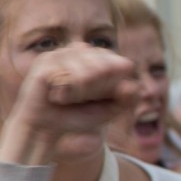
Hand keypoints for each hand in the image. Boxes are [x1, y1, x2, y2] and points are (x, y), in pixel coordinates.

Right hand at [0, 45, 137, 165]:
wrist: (46, 129)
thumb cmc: (77, 115)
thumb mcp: (108, 109)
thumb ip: (125, 99)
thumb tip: (135, 86)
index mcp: (92, 57)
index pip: (113, 60)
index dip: (114, 78)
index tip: (106, 96)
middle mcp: (75, 50)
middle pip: (102, 62)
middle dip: (100, 85)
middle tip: (85, 99)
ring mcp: (58, 54)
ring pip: (86, 67)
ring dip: (84, 89)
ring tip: (71, 99)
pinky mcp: (44, 63)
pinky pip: (66, 73)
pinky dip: (69, 90)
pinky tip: (59, 97)